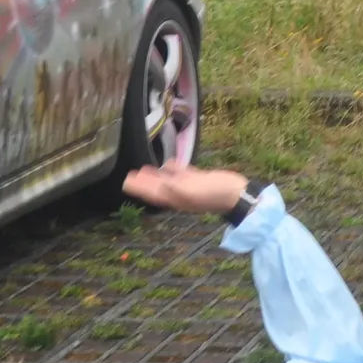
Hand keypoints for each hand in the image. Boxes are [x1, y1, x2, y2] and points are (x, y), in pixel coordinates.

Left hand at [123, 161, 251, 214]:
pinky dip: (172, 170)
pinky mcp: (199, 179)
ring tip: (144, 170)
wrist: (236, 193)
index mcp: (176, 198)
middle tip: (130, 175)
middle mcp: (180, 193)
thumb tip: (161, 184)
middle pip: (157, 187)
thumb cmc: (215, 193)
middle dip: (144, 183)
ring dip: (156, 176)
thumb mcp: (193, 190)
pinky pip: (181, 174)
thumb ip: (176, 187)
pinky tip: (168, 164)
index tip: (126, 182)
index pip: (153, 193)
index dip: (139, 188)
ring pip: (167, 180)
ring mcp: (190, 187)